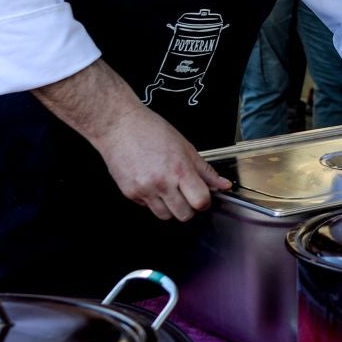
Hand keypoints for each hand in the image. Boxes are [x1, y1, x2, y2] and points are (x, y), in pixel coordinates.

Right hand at [97, 107, 231, 219]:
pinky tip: (152, 184)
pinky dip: (153, 201)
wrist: (118, 126)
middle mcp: (162, 182)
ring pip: (165, 216)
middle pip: (184, 215)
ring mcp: (144, 190)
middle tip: (186, 194)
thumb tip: (223, 184)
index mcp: (179, 169)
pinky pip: (147, 208)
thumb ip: (205, 170)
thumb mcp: (185, 146)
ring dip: (171, 207)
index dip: (204, 201)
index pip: (201, 202)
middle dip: (189, 208)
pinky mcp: (130, 194)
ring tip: (168, 189)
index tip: (202, 195)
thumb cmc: (150, 130)